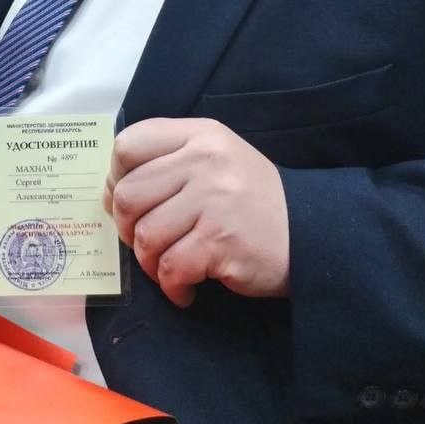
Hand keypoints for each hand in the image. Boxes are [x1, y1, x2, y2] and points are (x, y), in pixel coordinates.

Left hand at [104, 118, 289, 306]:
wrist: (313, 232)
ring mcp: (214, 201)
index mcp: (199, 135)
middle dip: (126, 229)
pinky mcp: (222, 242)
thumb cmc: (252, 200)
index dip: (115, 177)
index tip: (125, 201)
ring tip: (170, 267)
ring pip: (145, 236)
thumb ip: (168, 163)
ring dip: (149, 263)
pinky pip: (171, 268)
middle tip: (147, 243)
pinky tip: (187, 288)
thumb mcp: (215, 159)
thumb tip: (111, 192)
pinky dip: (172, 287)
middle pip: (128, 195)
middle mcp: (205, 161)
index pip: (128, 145)